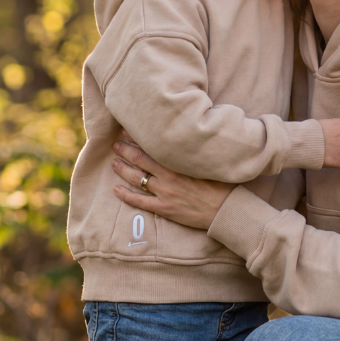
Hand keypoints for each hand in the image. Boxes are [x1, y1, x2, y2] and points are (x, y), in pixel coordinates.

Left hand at [112, 133, 234, 230]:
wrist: (225, 210)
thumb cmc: (222, 184)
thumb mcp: (209, 161)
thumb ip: (194, 151)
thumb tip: (189, 135)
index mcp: (178, 162)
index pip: (152, 145)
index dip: (137, 137)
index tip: (127, 131)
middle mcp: (167, 175)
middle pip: (140, 159)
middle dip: (125, 150)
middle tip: (115, 144)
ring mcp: (164, 192)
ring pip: (136, 178)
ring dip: (123, 169)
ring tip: (114, 162)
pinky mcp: (164, 208)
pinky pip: (139, 201)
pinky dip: (125, 195)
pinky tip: (116, 189)